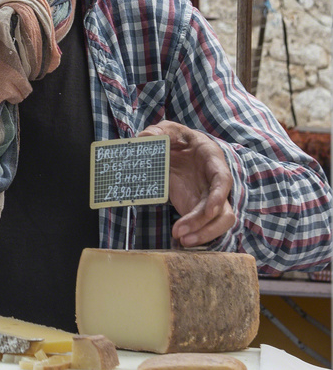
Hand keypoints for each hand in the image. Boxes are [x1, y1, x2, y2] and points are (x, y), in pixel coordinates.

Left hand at [140, 120, 234, 246]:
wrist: (181, 148)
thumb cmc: (179, 138)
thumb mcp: (168, 130)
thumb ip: (159, 132)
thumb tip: (146, 138)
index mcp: (212, 161)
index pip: (223, 181)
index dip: (219, 197)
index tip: (211, 211)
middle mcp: (215, 184)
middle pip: (224, 211)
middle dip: (206, 225)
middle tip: (181, 233)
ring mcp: (209, 199)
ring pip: (217, 223)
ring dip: (202, 234)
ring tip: (180, 240)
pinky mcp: (197, 208)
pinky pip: (203, 226)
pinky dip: (195, 234)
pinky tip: (179, 240)